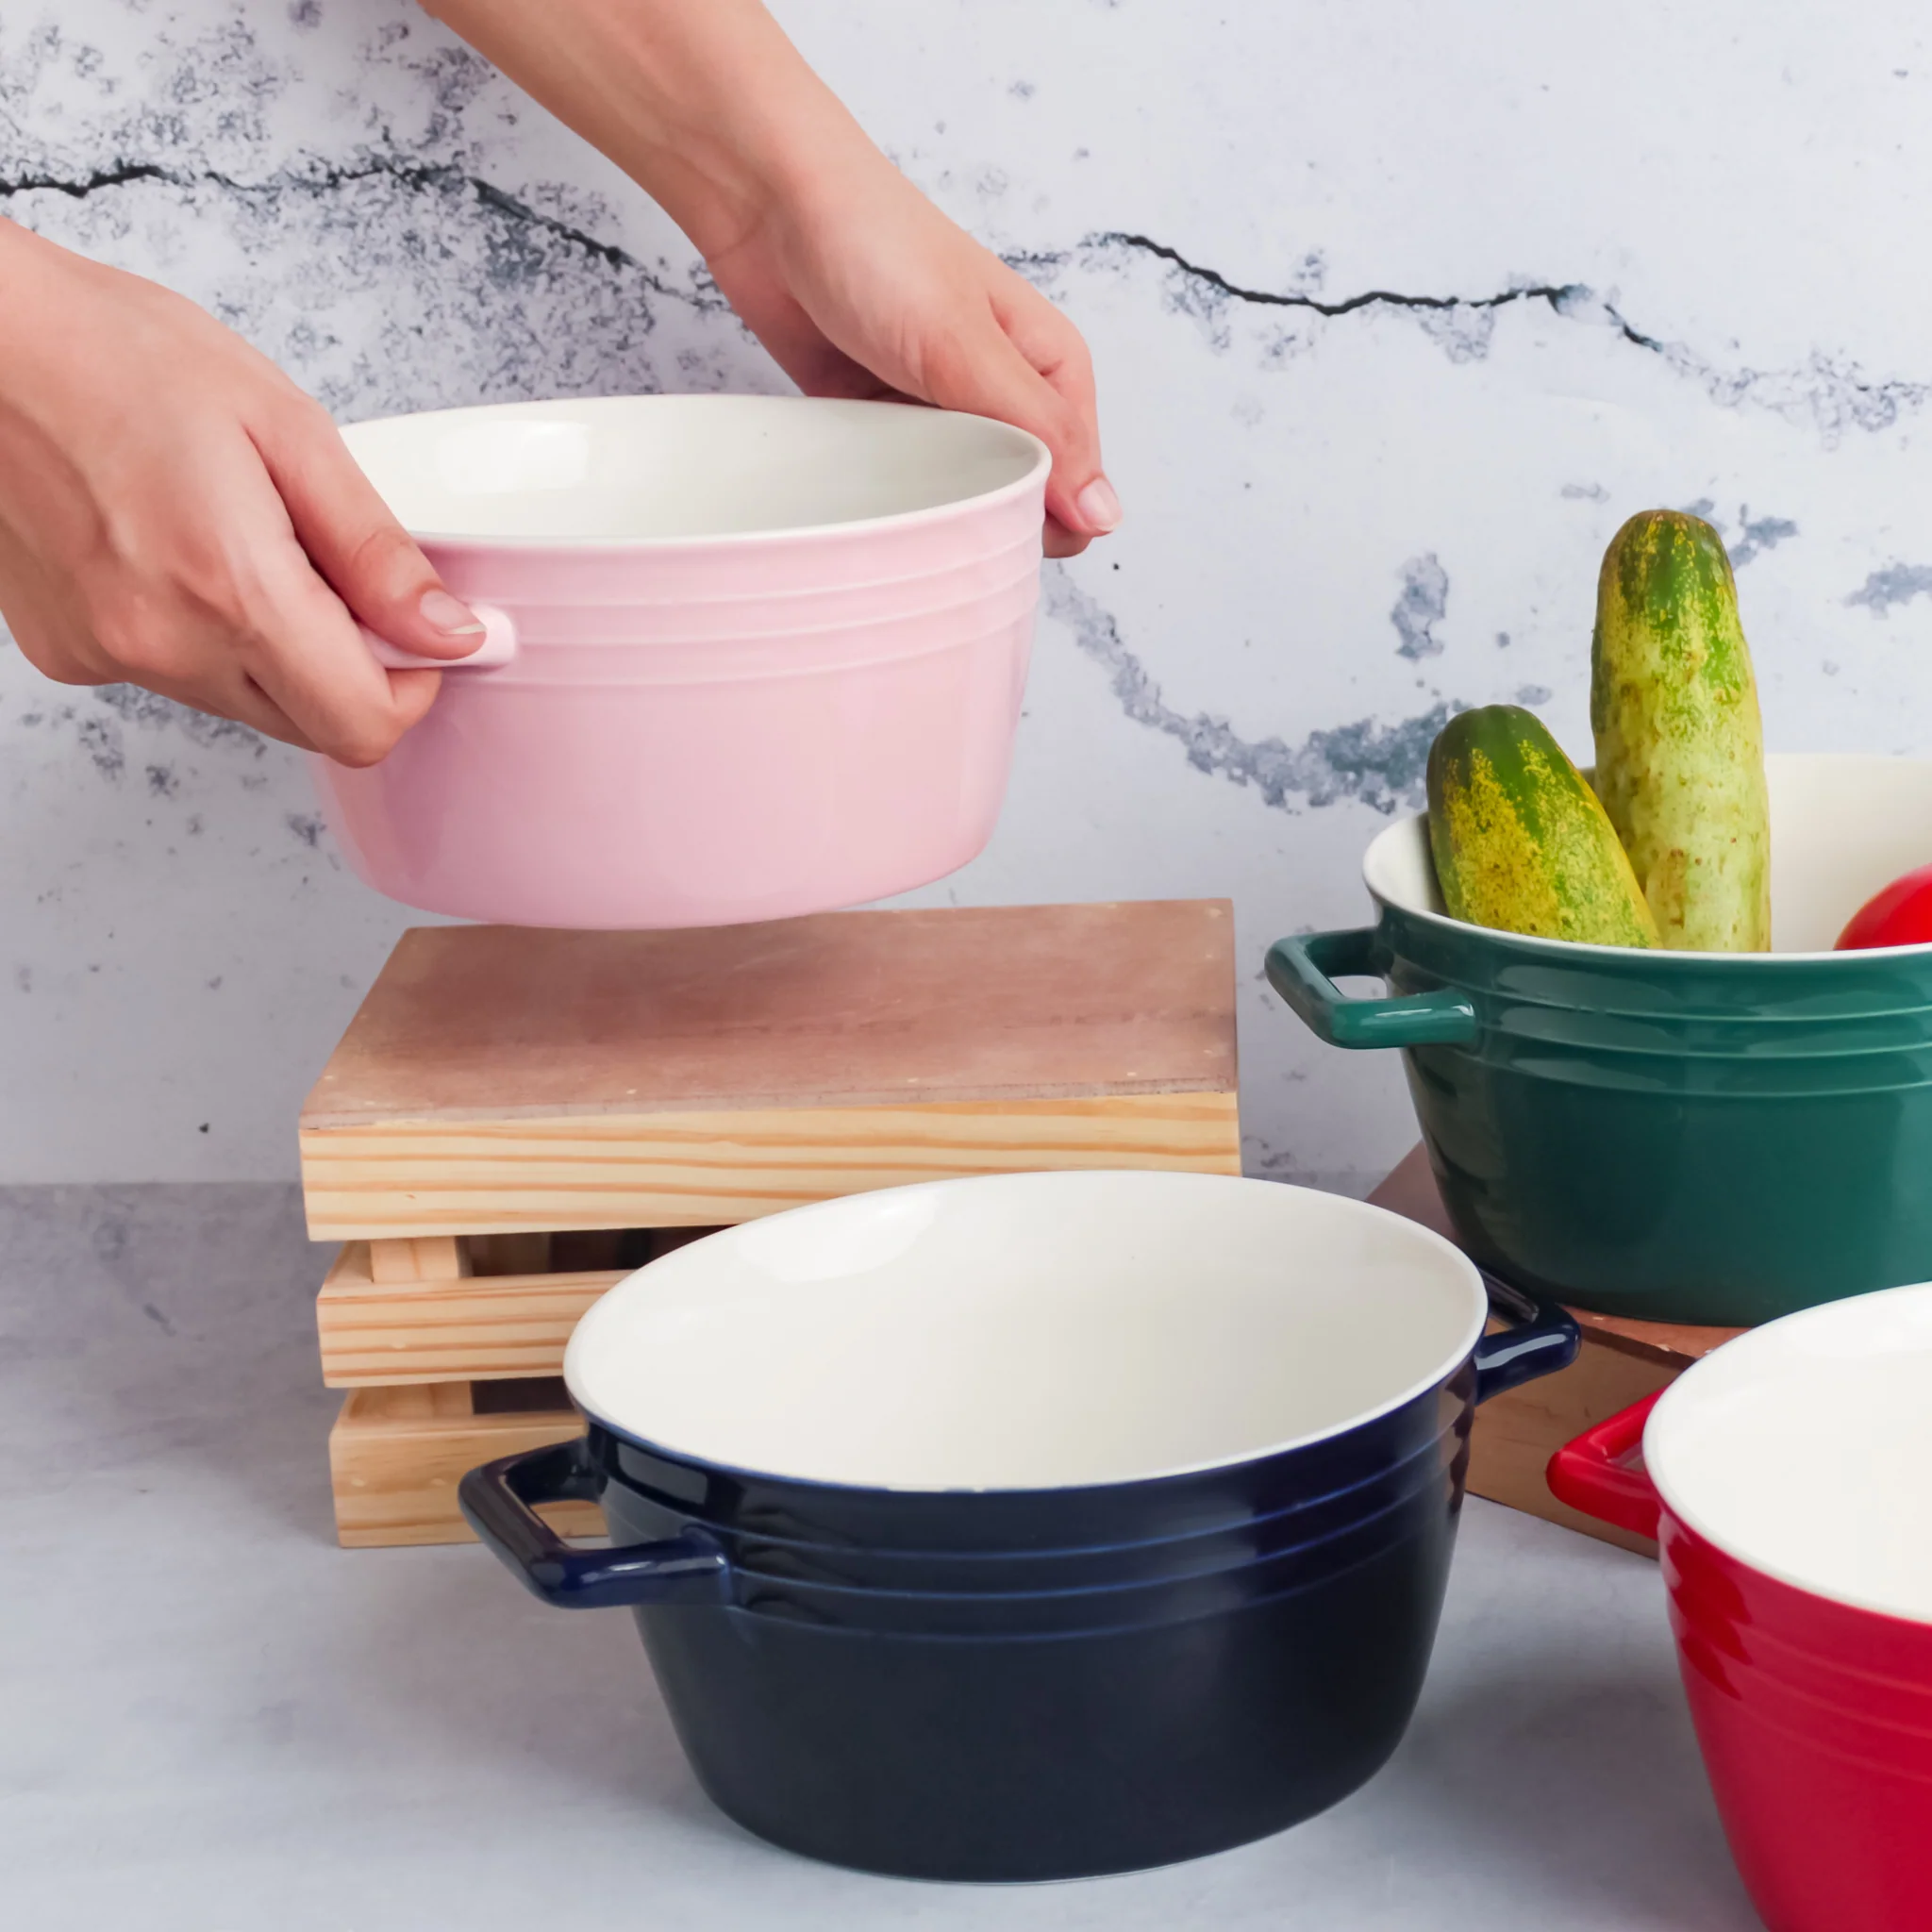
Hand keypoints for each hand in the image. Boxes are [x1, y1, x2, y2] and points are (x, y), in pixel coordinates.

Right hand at [0, 224, 487, 763]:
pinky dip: (204, 634)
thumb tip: (452, 632)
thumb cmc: (114, 354)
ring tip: (239, 539)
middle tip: (330, 570)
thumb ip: (376, 551)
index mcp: (229, 590)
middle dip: (351, 667)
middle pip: (312, 726)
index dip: (413, 685)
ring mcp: (107, 657)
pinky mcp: (68, 652)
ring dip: (277, 649)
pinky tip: (176, 550)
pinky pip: (178, 675)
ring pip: (249, 705)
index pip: (364, 725)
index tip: (421, 632)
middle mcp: (162, 646)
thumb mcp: (285, 429)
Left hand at [426, 0, 1119, 558]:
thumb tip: (1102, 515)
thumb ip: (1038, 434)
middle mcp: (1005, 394)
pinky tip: (863, 481)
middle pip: (1020, 501)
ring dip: (930, 507)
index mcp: (1053, 370)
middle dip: (985, 516)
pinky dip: (885, 491)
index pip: (1079, 487)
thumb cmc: (877, 247)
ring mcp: (943, 412)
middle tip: (935, 501)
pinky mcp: (884, 424)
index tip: (991, 519)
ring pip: (958, 500)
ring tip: (893, 483)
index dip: (1043, 519)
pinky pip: (900, 486)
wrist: (770, 207)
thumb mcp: (967, 347)